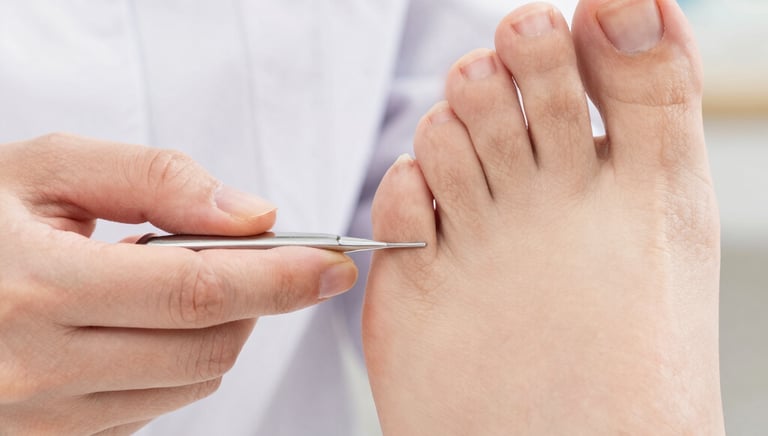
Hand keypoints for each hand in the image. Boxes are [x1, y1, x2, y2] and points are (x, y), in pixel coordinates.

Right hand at [0, 133, 357, 434]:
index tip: (332, 266)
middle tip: (262, 260)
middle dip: (258, 302)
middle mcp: (37, 366)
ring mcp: (42, 414)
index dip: (280, 277)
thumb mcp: (50, 169)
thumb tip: (252, 214)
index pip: (197, 291)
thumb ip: (156, 180)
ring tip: (186, 281)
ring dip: (220, 329)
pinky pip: (153, 407)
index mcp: (36, 286)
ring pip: (189, 383)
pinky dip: (178, 362)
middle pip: (207, 346)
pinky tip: (147, 321)